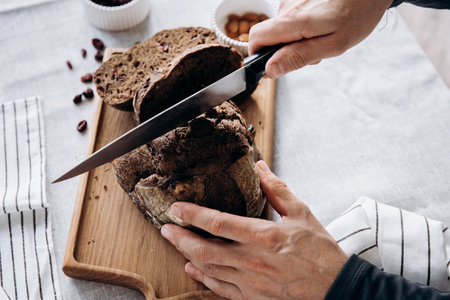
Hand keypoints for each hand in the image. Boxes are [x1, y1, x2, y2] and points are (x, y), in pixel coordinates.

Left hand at [161, 160, 347, 299]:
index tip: (177, 208)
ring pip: (209, 269)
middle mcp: (252, 260)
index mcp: (263, 236)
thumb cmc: (320, 251)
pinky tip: (194, 270)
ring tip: (176, 244)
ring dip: (188, 256)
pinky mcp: (253, 297)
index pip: (218, 222)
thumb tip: (261, 167)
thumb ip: (277, 189)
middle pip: (205, 249)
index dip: (193, 214)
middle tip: (166, 229)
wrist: (335, 287)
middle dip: (181, 238)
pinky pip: (221, 289)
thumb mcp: (301, 213)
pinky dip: (204, 278)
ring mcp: (250, 282)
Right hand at [248, 0, 392, 77]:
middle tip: (314, 54)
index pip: (255, 38)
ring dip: (298, 38)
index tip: (272, 66)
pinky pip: (294, 16)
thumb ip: (298, 57)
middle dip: (285, 49)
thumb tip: (271, 69)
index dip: (259, 55)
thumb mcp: (332, 45)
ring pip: (284, 27)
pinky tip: (324, 26)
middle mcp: (288, 7)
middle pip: (270, 35)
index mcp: (292, 21)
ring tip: (325, 37)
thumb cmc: (358, 14)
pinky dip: (305, 26)